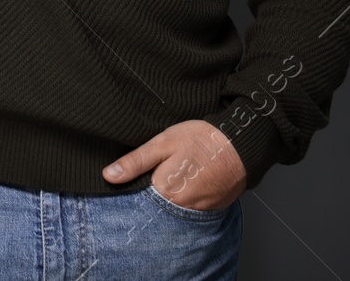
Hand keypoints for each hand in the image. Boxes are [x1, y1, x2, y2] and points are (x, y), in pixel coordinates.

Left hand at [102, 119, 246, 210]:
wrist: (241, 143)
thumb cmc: (201, 139)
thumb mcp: (163, 143)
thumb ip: (135, 161)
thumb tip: (108, 176)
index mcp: (164, 190)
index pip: (139, 196)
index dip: (136, 183)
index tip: (141, 172)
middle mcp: (181, 207)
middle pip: (156, 204)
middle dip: (154, 189)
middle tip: (166, 168)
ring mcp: (198, 210)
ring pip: (174, 206)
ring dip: (173, 194)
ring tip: (180, 172)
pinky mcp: (212, 208)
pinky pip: (192, 207)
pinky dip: (189, 196)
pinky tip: (192, 180)